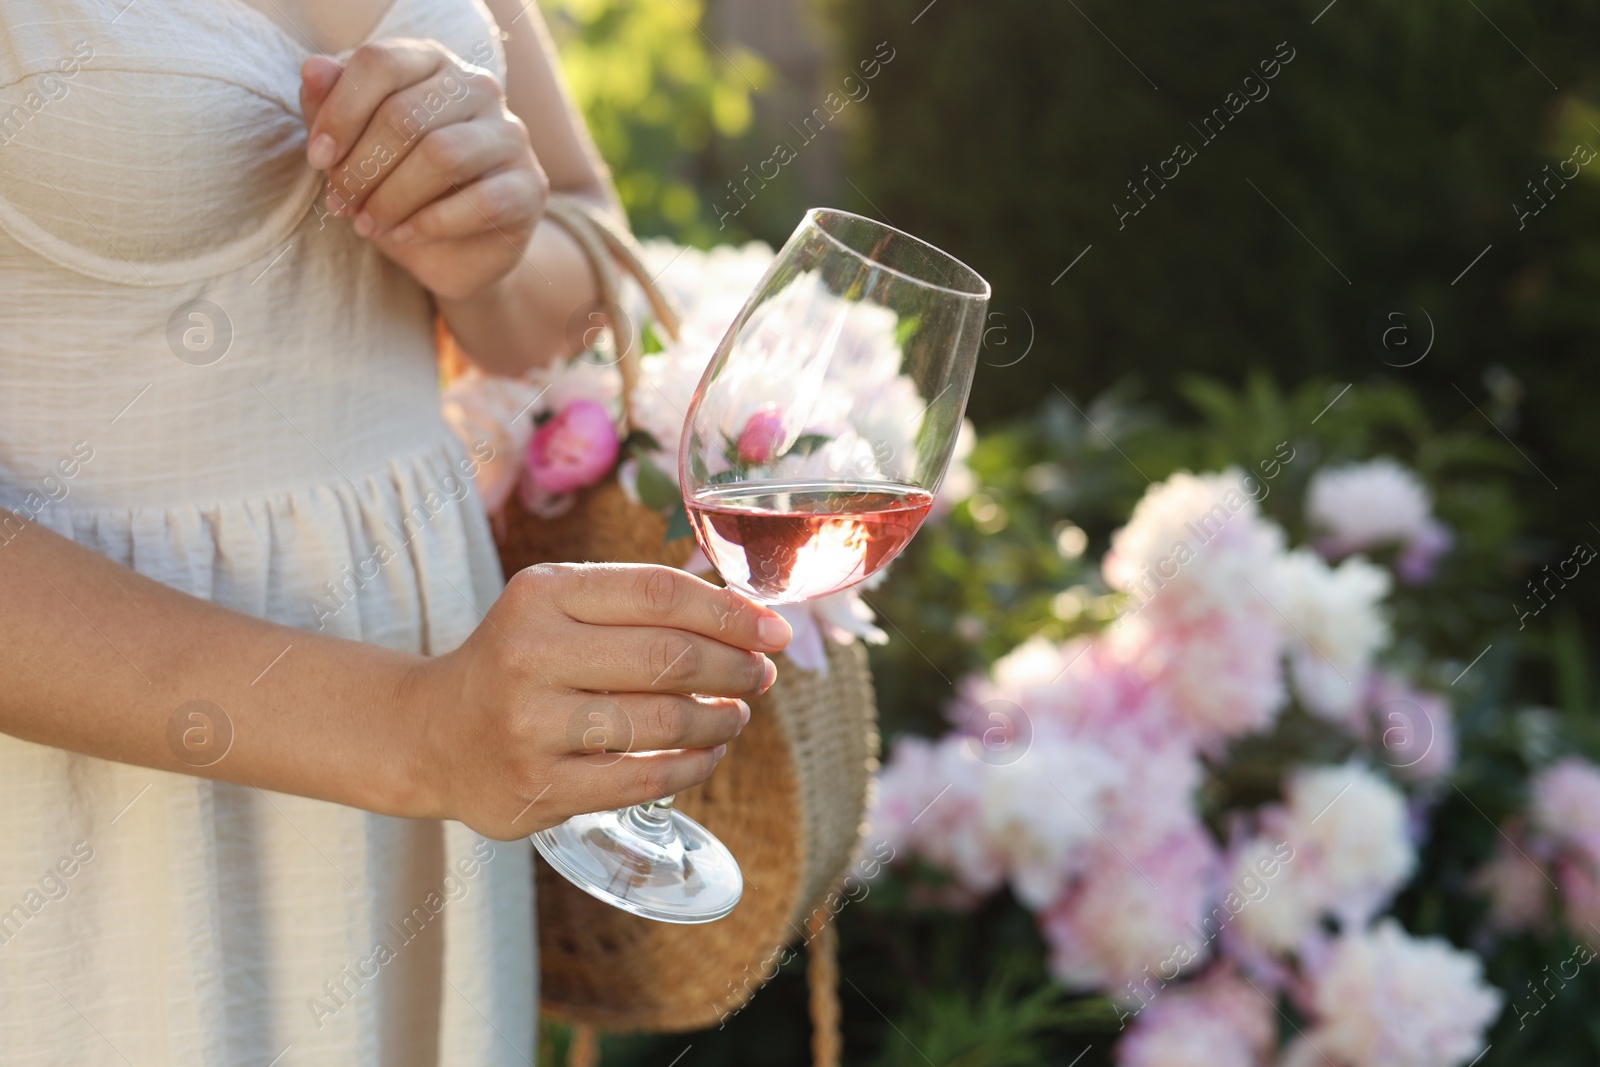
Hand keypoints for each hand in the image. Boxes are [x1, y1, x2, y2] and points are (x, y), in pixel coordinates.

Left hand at [299, 40, 547, 300]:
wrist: (454, 251)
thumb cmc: (399, 187)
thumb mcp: (354, 149)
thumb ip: (330, 106)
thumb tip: (313, 69)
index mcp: (432, 63)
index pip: (381, 63)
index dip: (340, 111)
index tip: (317, 158)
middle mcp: (478, 88)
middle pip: (406, 114)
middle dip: (362, 167)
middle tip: (341, 203)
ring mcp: (511, 135)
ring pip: (442, 156)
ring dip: (392, 198)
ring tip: (368, 224)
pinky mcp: (530, 186)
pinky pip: (481, 202)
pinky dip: (431, 223)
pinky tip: (406, 235)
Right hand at [399, 563, 791, 839]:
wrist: (432, 734)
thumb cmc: (520, 660)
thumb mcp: (556, 607)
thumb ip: (636, 603)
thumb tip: (747, 615)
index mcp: (541, 594)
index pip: (660, 593)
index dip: (730, 611)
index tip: (773, 629)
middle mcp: (530, 655)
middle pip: (670, 657)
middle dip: (735, 667)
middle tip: (761, 675)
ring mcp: (531, 727)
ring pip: (663, 722)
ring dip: (719, 719)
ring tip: (736, 715)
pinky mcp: (538, 789)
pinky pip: (643, 778)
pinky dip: (692, 766)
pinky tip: (708, 753)